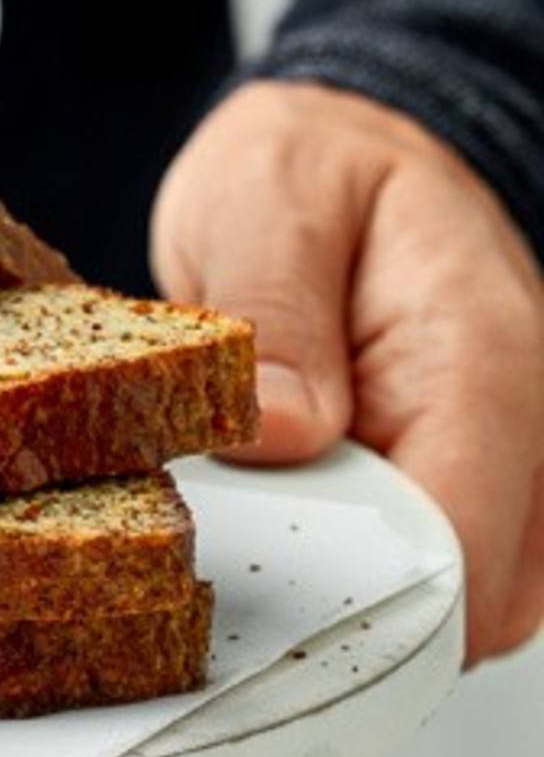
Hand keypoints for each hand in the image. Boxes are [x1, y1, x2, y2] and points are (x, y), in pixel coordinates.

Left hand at [151, 81, 543, 666]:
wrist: (347, 147)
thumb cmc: (311, 168)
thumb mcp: (266, 204)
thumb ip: (275, 316)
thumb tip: (283, 433)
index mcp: (482, 359)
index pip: (463, 544)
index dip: (362, 599)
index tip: (260, 593)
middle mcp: (521, 426)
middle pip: (470, 606)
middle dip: (351, 609)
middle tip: (241, 556)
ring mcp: (506, 464)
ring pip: (459, 608)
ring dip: (354, 597)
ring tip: (265, 524)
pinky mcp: (469, 481)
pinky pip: (432, 576)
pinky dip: (358, 574)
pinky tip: (294, 526)